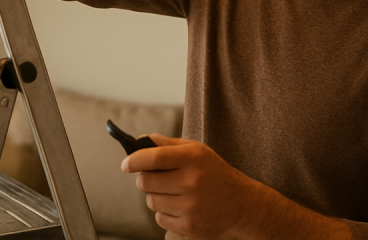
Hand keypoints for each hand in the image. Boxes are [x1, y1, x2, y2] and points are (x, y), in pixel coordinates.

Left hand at [122, 134, 258, 239]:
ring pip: (151, 201)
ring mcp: (190, 206)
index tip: (126, 164)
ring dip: (157, 197)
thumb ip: (167, 144)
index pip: (153, 157)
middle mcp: (191, 181)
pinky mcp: (189, 226)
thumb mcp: (197, 151)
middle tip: (159, 178)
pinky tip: (181, 207)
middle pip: (145, 182)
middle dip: (146, 179)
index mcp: (193, 157)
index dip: (134, 160)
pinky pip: (159, 219)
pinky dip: (165, 213)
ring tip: (175, 193)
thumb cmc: (215, 173)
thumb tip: (139, 140)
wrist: (241, 205)